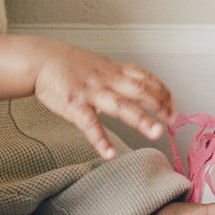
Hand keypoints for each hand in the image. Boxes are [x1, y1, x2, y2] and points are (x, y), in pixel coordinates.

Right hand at [33, 41, 175, 161]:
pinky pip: (90, 124)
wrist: (40, 60)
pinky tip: (110, 154)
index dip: (161, 90)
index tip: (174, 102)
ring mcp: (91, 93)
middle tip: (173, 119)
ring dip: (140, 119)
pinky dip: (100, 140)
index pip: (144, 77)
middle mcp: (106, 80)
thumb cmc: (68, 64)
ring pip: (120, 105)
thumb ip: (116, 76)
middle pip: (138, 90)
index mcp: (112, 70)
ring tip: (155, 133)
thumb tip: (135, 89)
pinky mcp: (75, 105)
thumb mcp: (97, 64)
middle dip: (159, 105)